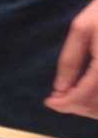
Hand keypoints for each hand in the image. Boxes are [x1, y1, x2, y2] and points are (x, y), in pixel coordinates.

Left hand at [45, 0, 97, 118]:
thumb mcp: (81, 29)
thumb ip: (70, 60)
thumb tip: (60, 88)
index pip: (84, 94)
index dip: (65, 103)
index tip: (49, 102)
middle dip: (75, 107)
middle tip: (57, 99)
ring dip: (89, 108)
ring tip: (71, 96)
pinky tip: (88, 92)